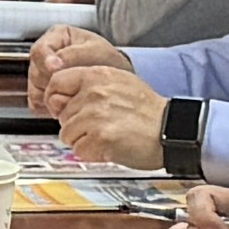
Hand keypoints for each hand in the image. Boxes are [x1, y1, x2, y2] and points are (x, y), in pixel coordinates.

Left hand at [32, 38, 164, 167]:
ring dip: (83, 140)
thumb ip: (90, 86)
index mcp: (98, 75)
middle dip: (76, 124)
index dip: (56, 98)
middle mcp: (94, 92)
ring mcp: (96, 115)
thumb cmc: (149, 112)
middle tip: (100, 126)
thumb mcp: (120, 83)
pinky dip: (92, 153)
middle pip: (61, 114)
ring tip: (107, 136)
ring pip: (67, 134)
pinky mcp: (100, 137)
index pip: (56, 82)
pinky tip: (109, 147)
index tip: (63, 108)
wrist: (173, 131)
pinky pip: (79, 150)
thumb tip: (60, 97)